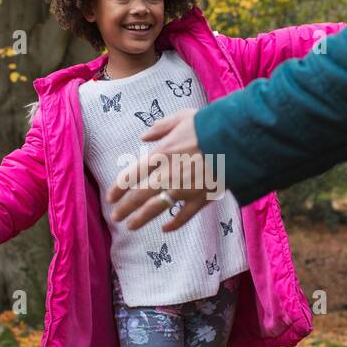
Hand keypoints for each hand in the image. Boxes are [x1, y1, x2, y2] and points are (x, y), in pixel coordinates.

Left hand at [106, 108, 210, 232]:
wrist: (236, 141)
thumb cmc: (209, 125)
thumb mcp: (182, 117)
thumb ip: (160, 127)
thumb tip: (143, 137)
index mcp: (160, 154)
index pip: (132, 175)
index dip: (118, 188)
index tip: (110, 197)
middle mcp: (167, 175)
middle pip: (139, 195)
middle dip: (124, 208)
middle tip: (115, 217)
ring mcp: (184, 190)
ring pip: (156, 209)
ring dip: (141, 219)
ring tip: (131, 226)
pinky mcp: (201, 199)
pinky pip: (184, 216)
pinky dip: (173, 224)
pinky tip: (165, 229)